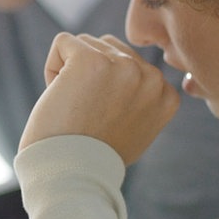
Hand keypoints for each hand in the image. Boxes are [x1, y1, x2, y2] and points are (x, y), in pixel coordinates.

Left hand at [20, 33, 179, 164]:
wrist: (72, 175)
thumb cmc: (95, 156)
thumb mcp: (137, 129)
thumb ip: (141, 98)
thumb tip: (130, 67)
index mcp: (166, 94)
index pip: (130, 64)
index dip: (107, 89)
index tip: (104, 121)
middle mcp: (151, 77)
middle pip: (109, 48)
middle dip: (90, 75)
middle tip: (86, 115)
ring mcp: (123, 66)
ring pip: (86, 43)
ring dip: (71, 71)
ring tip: (74, 108)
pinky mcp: (90, 60)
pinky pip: (63, 43)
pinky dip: (52, 68)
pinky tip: (59, 99)